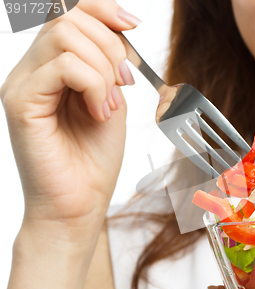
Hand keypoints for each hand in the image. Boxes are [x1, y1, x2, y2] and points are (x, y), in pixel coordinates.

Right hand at [0, 0, 140, 245]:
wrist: (79, 205)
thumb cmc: (94, 159)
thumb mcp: (111, 100)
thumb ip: (108, 66)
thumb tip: (117, 31)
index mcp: (51, 68)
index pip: (68, 13)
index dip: (103, 9)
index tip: (133, 25)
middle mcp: (31, 70)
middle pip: (68, 18)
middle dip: (111, 45)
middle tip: (123, 83)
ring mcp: (22, 84)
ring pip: (65, 35)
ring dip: (104, 68)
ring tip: (110, 104)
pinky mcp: (22, 102)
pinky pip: (64, 66)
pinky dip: (94, 85)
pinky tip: (100, 113)